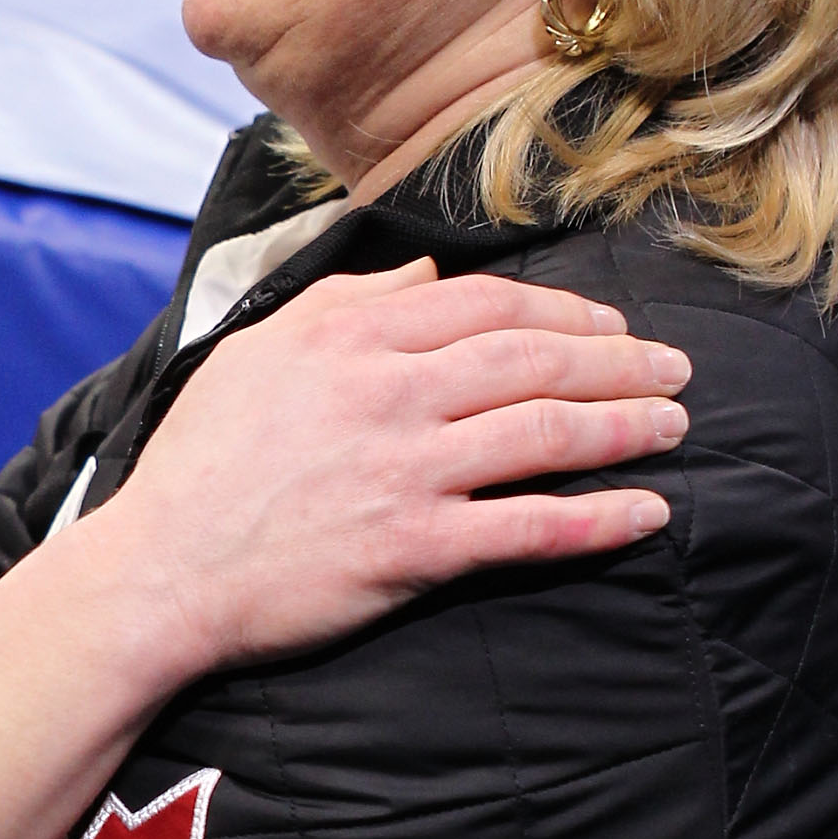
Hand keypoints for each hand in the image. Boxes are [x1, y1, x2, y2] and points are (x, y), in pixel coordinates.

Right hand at [99, 260, 686, 673]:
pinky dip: (599, 518)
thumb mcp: (259, 351)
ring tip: (676, 424)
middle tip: (674, 368)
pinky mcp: (415, 548)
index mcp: (352, 338)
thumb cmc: (202, 462)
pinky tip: (647, 512)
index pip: (486, 303)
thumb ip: (346, 300)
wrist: (161, 569)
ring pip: (547, 432)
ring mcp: (407, 471)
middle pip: (535, 359)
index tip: (609, 321)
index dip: (565, 308)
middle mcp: (390, 393)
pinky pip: (531, 527)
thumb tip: (426, 269)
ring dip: (627, 426)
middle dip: (621, 358)